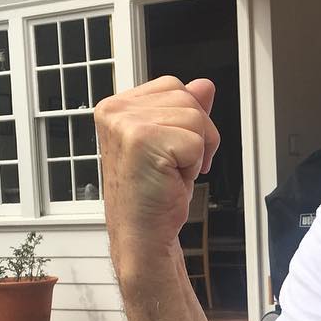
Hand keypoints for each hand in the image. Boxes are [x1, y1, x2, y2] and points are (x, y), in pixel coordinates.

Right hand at [94, 76, 220, 264]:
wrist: (142, 235)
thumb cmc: (152, 196)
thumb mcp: (172, 144)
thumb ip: (184, 111)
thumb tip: (204, 85)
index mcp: (117, 107)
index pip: (173, 86)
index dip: (187, 120)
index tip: (173, 149)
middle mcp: (116, 110)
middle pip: (187, 98)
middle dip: (197, 134)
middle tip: (176, 165)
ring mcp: (125, 123)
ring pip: (194, 117)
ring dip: (195, 151)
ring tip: (171, 172)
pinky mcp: (142, 140)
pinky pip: (195, 140)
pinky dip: (194, 164)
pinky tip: (172, 179)